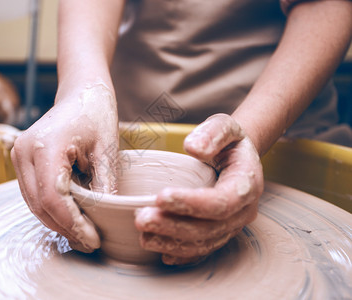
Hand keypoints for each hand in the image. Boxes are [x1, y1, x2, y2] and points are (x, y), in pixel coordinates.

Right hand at [11, 82, 117, 252]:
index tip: (93, 239)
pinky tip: (72, 217)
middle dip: (65, 228)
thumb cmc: (96, 114)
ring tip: (83, 234)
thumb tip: (105, 220)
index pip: (53, 198)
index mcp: (45, 146)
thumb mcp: (107, 149)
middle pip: (39, 205)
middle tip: (90, 242)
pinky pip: (34, 193)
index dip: (72, 224)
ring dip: (57, 221)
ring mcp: (19, 156)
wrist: (81, 92)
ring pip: (33, 203)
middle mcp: (24, 152)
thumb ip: (104, 185)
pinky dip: (51, 209)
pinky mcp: (22, 161)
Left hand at [135, 114, 263, 264]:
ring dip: (172, 242)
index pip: (222, 201)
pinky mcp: (220, 233)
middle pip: (210, 228)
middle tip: (141, 219)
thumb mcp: (225, 126)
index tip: (161, 196)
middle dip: (174, 226)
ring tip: (144, 235)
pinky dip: (181, 253)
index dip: (192, 203)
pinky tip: (160, 251)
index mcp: (247, 183)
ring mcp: (232, 225)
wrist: (236, 157)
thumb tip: (193, 148)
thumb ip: (212, 133)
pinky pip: (202, 249)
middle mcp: (243, 211)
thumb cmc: (227, 142)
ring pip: (204, 243)